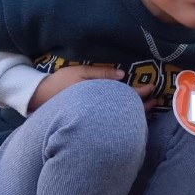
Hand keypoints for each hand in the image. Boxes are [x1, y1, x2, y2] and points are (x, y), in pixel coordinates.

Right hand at [27, 64, 156, 111]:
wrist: (38, 99)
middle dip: (143, 107)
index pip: (125, 96)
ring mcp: (95, 117)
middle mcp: (99, 110)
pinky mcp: (90, 121)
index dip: (141, 93)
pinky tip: (131, 113)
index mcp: (99, 96)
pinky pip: (112, 120)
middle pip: (126, 111)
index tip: (152, 88)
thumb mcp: (79, 73)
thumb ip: (100, 73)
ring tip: (149, 107)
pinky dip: (123, 116)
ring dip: (135, 113)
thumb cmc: (58, 84)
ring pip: (120, 118)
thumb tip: (122, 74)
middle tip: (156, 101)